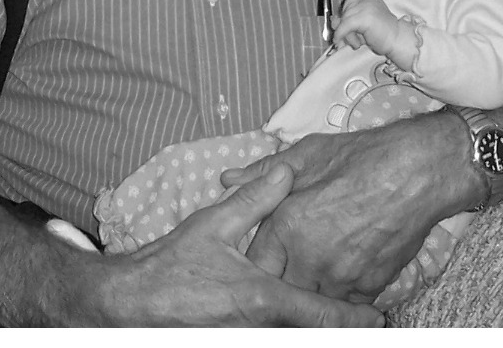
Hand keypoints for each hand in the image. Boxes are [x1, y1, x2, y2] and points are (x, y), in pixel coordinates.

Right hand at [81, 163, 381, 325]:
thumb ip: (255, 200)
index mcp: (265, 299)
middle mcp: (260, 326)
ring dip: (307, 328)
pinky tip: (291, 320)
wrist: (124, 304)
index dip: (356, 318)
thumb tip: (285, 172)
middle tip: (362, 318)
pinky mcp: (228, 342)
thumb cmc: (167, 267)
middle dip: (336, 326)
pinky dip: (283, 330)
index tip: (378, 317)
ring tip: (333, 320)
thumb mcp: (213, 225)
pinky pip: (266, 337)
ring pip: (288, 336)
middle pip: (311, 333)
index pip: (324, 315)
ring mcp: (242, 338)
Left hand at [217, 114, 480, 302]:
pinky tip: (344, 277)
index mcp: (288, 226)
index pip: (256, 264)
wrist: (424, 170)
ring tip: (316, 278)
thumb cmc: (368, 157)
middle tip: (286, 276)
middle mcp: (310, 258)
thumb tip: (228, 178)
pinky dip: (342, 295)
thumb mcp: (310, 154)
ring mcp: (342, 276)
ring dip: (311, 292)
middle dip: (281, 284)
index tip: (261, 264)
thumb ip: (265, 173)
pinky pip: (346, 303)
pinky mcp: (371, 285)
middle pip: (282, 290)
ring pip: (313, 302)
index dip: (256, 265)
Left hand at [334, 0, 418, 67]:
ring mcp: (366, 7)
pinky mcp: (364, 17)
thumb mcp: (363, 26)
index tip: (346, 27)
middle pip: (345, 11)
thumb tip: (333, 21)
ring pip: (344, 20)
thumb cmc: (383, 35)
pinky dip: (340, 35)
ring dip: (345, 35)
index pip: (349, 2)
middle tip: (351, 40)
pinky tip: (339, 42)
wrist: (397, 41)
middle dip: (344, 26)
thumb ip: (349, 21)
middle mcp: (368, 0)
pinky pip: (344, 26)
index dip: (345, 15)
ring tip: (357, 43)